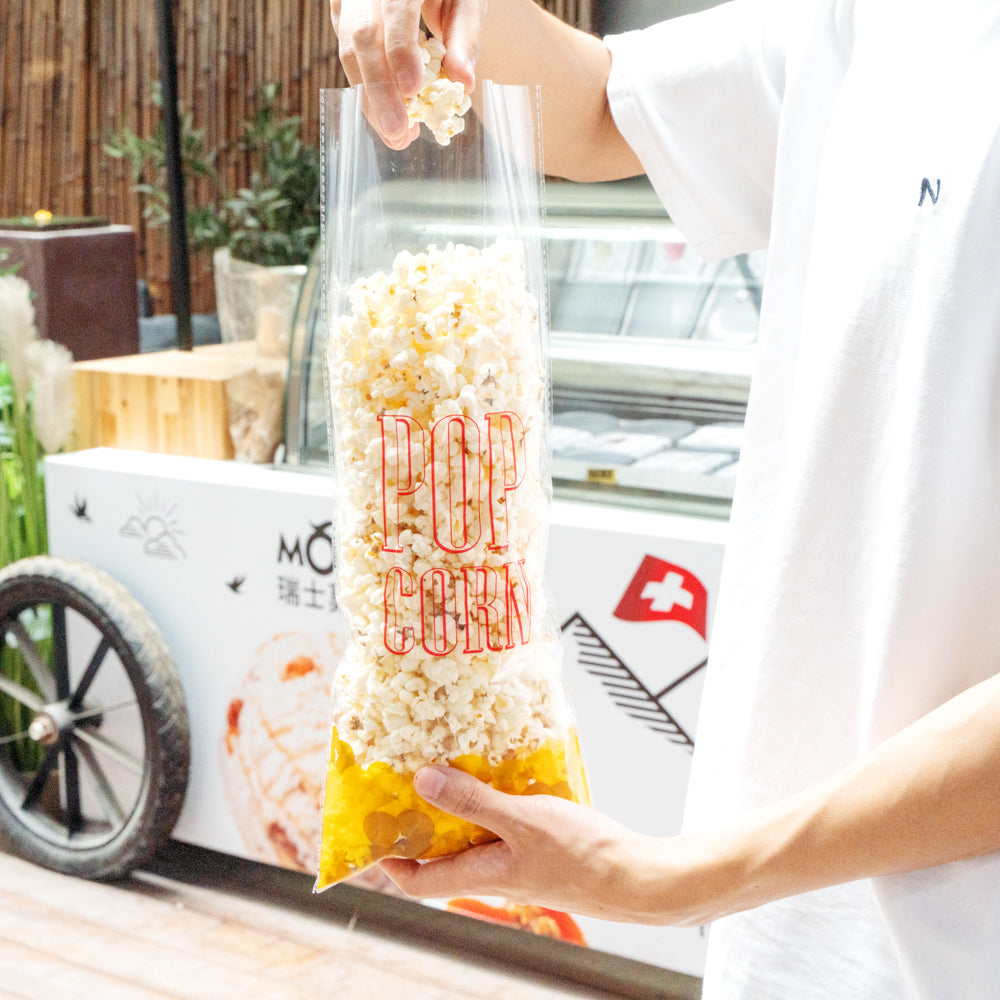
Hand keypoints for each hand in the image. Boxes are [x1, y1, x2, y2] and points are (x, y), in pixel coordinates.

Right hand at [330, 0, 484, 147]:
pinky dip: (366, 88)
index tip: (411, 89)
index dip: (400, 50)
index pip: (395, 9)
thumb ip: (465, 37)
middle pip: (363, 36)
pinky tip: (384, 114)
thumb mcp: (465, 0)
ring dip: (370, 98)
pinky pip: (347, 54)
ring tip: (394, 133)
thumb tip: (463, 83)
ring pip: (348, 49)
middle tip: (398, 131)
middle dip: (380, 90)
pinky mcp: (342, 14)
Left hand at [379, 765, 677, 923]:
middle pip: (443, 851)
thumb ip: (472, 801)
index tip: (376, 825)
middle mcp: (493, 871)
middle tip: (413, 775)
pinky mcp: (539, 848)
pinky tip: (503, 771)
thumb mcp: (522, 820)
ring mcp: (517, 860)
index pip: (417, 881)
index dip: (390, 858)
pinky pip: (503, 824)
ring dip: (461, 803)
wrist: (637, 877)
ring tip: (454, 762)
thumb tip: (422, 782)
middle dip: (425, 817)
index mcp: (480, 874)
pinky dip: (494, 800)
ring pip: (474, 834)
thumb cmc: (583, 857)